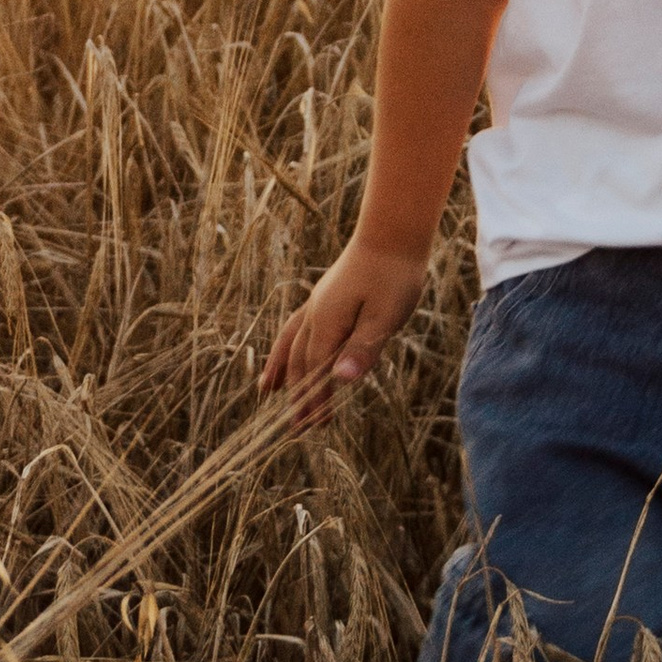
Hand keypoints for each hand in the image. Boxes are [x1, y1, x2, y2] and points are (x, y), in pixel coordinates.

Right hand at [263, 239, 427, 428]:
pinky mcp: (327, 296)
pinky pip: (298, 326)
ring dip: (282, 369)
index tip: (313, 427)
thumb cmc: (394, 276)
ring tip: (267, 391)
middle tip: (298, 429)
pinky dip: (288, 344)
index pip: (316, 370)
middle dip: (298, 395)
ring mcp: (318, 303)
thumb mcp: (385, 317)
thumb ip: (362, 349)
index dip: (314, 399)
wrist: (392, 233)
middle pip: (301, 361)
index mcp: (327, 322)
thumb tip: (339, 381)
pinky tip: (292, 350)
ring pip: (292, 342)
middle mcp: (316, 314)